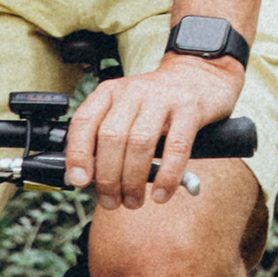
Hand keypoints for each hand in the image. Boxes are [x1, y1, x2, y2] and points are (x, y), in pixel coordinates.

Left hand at [64, 54, 240, 213]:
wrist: (199, 75)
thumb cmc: (156, 104)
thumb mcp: (126, 111)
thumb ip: (106, 138)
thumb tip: (88, 178)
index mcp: (111, 92)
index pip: (85, 121)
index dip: (78, 154)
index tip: (79, 181)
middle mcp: (133, 91)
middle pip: (112, 137)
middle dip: (108, 178)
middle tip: (112, 201)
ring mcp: (163, 98)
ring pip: (140, 144)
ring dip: (133, 181)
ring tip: (134, 201)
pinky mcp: (190, 108)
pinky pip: (176, 148)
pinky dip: (166, 176)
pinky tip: (161, 194)